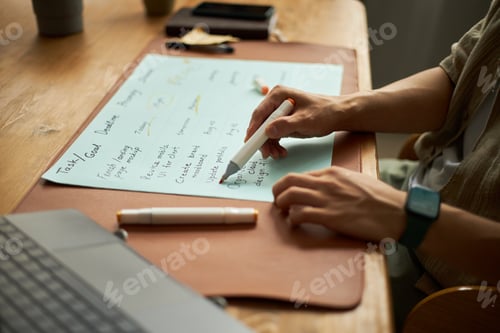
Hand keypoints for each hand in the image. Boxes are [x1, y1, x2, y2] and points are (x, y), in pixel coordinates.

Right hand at [245, 85, 345, 158]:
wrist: (338, 115)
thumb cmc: (324, 113)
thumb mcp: (305, 120)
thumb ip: (286, 125)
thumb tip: (267, 130)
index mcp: (278, 95)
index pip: (260, 113)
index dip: (253, 129)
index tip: (249, 143)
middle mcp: (276, 102)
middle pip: (261, 123)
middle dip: (263, 140)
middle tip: (267, 154)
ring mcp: (279, 112)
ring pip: (266, 131)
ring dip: (270, 145)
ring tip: (278, 154)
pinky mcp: (284, 121)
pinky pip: (274, 134)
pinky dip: (276, 144)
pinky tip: (281, 151)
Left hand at [272, 166, 406, 241]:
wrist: (397, 212)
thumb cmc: (380, 199)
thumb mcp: (356, 180)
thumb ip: (337, 182)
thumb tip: (323, 189)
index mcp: (333, 172)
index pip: (301, 174)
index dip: (290, 185)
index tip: (288, 194)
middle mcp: (326, 183)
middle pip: (289, 180)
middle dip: (277, 191)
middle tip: (278, 201)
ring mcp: (327, 199)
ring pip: (290, 195)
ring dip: (281, 204)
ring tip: (284, 213)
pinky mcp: (330, 217)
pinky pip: (300, 214)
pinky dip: (293, 219)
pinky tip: (296, 224)